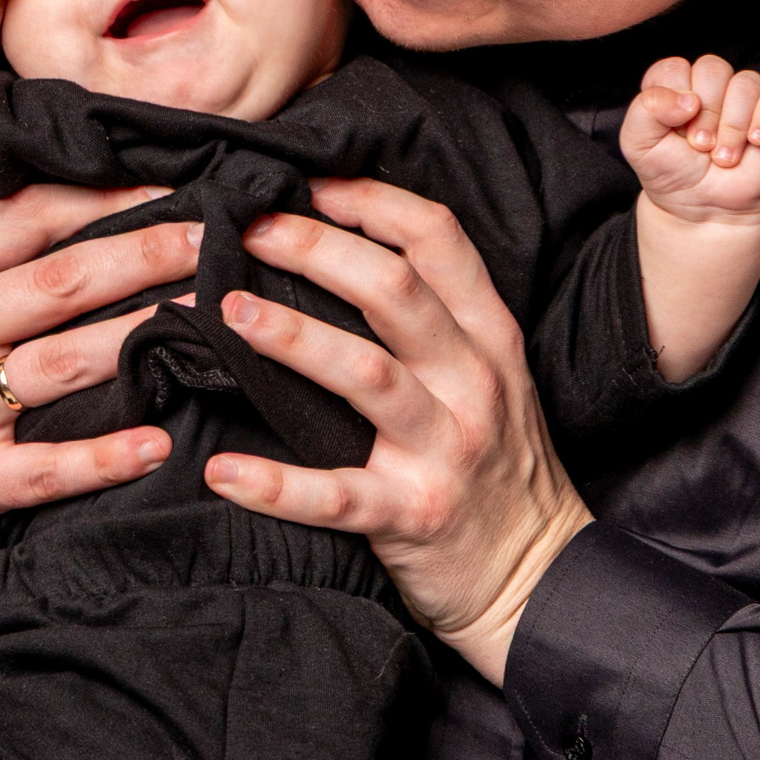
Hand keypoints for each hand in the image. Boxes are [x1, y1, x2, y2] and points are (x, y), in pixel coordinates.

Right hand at [0, 184, 196, 589]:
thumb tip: (110, 208)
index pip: (22, 217)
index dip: (102, 197)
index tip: (172, 187)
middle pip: (57, 282)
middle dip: (144, 255)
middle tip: (213, 239)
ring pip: (62, 363)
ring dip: (145, 336)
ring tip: (214, 320)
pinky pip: (45, 468)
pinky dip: (105, 457)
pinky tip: (159, 442)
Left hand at [200, 178, 590, 684]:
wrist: (537, 578)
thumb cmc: (493, 465)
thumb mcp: (485, 374)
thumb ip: (430, 317)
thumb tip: (331, 245)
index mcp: (487, 337)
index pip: (437, 240)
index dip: (369, 200)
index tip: (303, 181)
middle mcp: (472, 382)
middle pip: (395, 291)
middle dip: (316, 249)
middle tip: (246, 230)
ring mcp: (445, 450)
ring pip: (368, 375)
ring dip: (293, 337)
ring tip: (227, 311)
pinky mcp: (413, 516)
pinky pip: (337, 496)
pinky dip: (276, 485)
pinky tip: (222, 470)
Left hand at [620, 55, 759, 221]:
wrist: (704, 208)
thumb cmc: (671, 172)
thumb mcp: (637, 143)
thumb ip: (646, 109)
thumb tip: (688, 99)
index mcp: (675, 86)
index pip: (674, 68)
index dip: (673, 99)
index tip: (674, 129)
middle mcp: (711, 87)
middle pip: (713, 70)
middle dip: (705, 114)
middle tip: (700, 145)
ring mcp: (745, 99)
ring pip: (746, 82)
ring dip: (733, 125)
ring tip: (723, 156)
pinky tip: (755, 140)